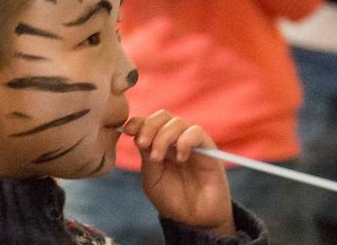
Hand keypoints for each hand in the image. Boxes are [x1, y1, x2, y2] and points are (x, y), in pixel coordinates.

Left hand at [127, 109, 235, 236]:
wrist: (194, 221)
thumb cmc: (172, 201)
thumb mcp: (152, 179)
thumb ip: (146, 156)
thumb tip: (137, 134)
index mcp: (160, 145)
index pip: (149, 123)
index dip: (138, 122)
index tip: (127, 130)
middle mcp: (176, 141)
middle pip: (163, 116)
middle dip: (149, 126)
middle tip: (142, 144)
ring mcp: (192, 144)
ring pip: (178, 122)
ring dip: (163, 136)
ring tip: (158, 158)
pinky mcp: (209, 150)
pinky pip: (197, 133)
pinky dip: (185, 141)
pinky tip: (181, 158)